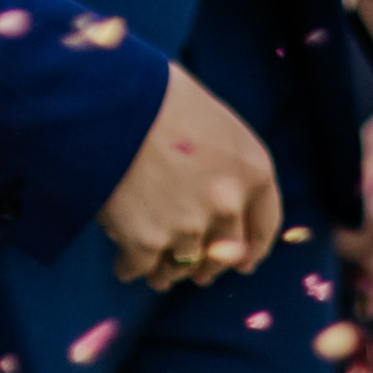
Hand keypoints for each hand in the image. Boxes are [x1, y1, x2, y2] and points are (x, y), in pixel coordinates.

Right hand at [97, 58, 283, 288]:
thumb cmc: (159, 97)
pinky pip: (140, 267)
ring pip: (181, 264)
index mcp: (254, 171)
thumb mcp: (215, 125)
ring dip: (169, 272)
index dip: (253, 249)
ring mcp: (189, 225)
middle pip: (224, 253)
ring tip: (158, 275)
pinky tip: (124, 267)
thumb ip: (227, 166)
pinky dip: (130, 269)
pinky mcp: (146, 240)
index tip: (245, 263)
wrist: (108, 99)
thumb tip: (226, 201)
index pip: (264, 225)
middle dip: (210, 267)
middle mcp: (229, 204)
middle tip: (199, 275)